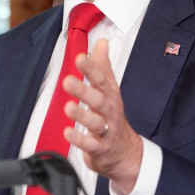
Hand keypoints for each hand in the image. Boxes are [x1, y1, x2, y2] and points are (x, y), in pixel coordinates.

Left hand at [61, 38, 143, 194]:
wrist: (126, 152)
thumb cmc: (113, 118)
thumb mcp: (110, 90)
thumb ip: (103, 67)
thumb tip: (101, 42)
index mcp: (110, 96)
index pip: (101, 79)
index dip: (91, 69)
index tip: (80, 58)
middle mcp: (109, 112)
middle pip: (98, 100)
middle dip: (84, 90)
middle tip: (68, 81)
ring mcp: (106, 131)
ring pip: (95, 122)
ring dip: (81, 115)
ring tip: (68, 107)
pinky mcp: (100, 149)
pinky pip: (91, 145)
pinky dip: (80, 140)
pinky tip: (68, 133)